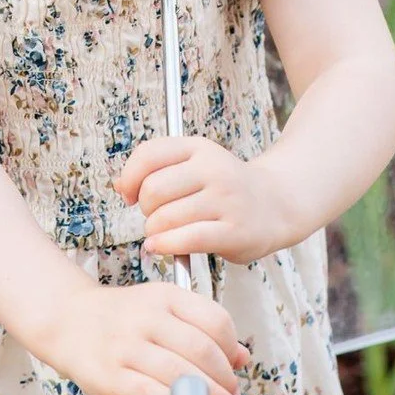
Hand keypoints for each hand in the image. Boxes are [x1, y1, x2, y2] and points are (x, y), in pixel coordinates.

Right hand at [39, 281, 248, 394]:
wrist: (69, 319)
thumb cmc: (125, 317)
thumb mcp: (163, 308)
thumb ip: (202, 327)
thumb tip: (242, 357)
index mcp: (165, 295)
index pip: (215, 320)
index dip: (232, 348)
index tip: (236, 367)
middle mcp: (148, 316)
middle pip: (202, 349)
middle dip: (225, 379)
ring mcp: (128, 346)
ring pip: (182, 374)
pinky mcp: (112, 376)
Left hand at [113, 135, 292, 264]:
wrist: (276, 204)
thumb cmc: (224, 187)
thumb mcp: (195, 164)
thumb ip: (157, 169)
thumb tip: (118, 186)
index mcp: (199, 147)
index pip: (149, 154)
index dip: (129, 178)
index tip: (129, 195)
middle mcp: (213, 169)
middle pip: (152, 190)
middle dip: (145, 210)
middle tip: (156, 217)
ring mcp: (225, 199)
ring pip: (165, 218)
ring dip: (155, 232)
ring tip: (165, 233)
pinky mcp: (233, 230)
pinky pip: (187, 240)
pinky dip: (165, 246)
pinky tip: (160, 247)